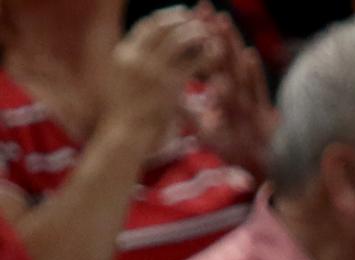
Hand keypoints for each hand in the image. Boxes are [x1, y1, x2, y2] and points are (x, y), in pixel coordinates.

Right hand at [101, 6, 214, 159]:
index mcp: (123, 54)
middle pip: (160, 27)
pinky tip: (216, 52)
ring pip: (177, 40)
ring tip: (208, 30)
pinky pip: (191, 63)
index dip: (165, 18)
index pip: (145, 27)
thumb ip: (137, 67)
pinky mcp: (168, 85)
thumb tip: (145, 54)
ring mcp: (151, 70)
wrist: (126, 136)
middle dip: (180, 19)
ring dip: (194, 32)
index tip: (180, 14)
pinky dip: (205, 55)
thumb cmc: (128, 115)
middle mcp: (135, 57)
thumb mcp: (126, 84)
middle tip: (197, 17)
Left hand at [189, 3, 275, 177]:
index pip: (211, 62)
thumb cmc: (238, 153)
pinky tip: (248, 56)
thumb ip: (192, 112)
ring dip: (231, 46)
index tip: (189, 17)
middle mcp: (239, 94)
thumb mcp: (207, 131)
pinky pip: (257, 93)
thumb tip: (171, 96)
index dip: (201, 41)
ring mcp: (252, 103)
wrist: (261, 174)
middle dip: (214, 32)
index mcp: (226, 95)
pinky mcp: (264, 116)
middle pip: (225, 58)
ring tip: (222, 23)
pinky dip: (252, 75)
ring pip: (240, 69)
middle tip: (204, 7)